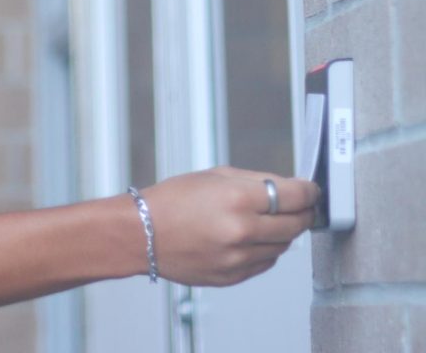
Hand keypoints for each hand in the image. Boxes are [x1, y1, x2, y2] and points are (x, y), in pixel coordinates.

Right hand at [140, 166, 318, 286]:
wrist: (140, 234)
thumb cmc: (170, 202)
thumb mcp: (213, 176)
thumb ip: (256, 181)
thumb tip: (291, 187)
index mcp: (237, 199)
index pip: (296, 196)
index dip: (310, 191)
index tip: (312, 190)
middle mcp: (242, 231)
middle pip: (297, 223)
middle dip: (303, 212)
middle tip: (299, 205)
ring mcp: (239, 258)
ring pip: (284, 246)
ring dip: (281, 231)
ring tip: (261, 220)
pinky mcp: (234, 276)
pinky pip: (266, 262)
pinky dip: (264, 249)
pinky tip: (247, 238)